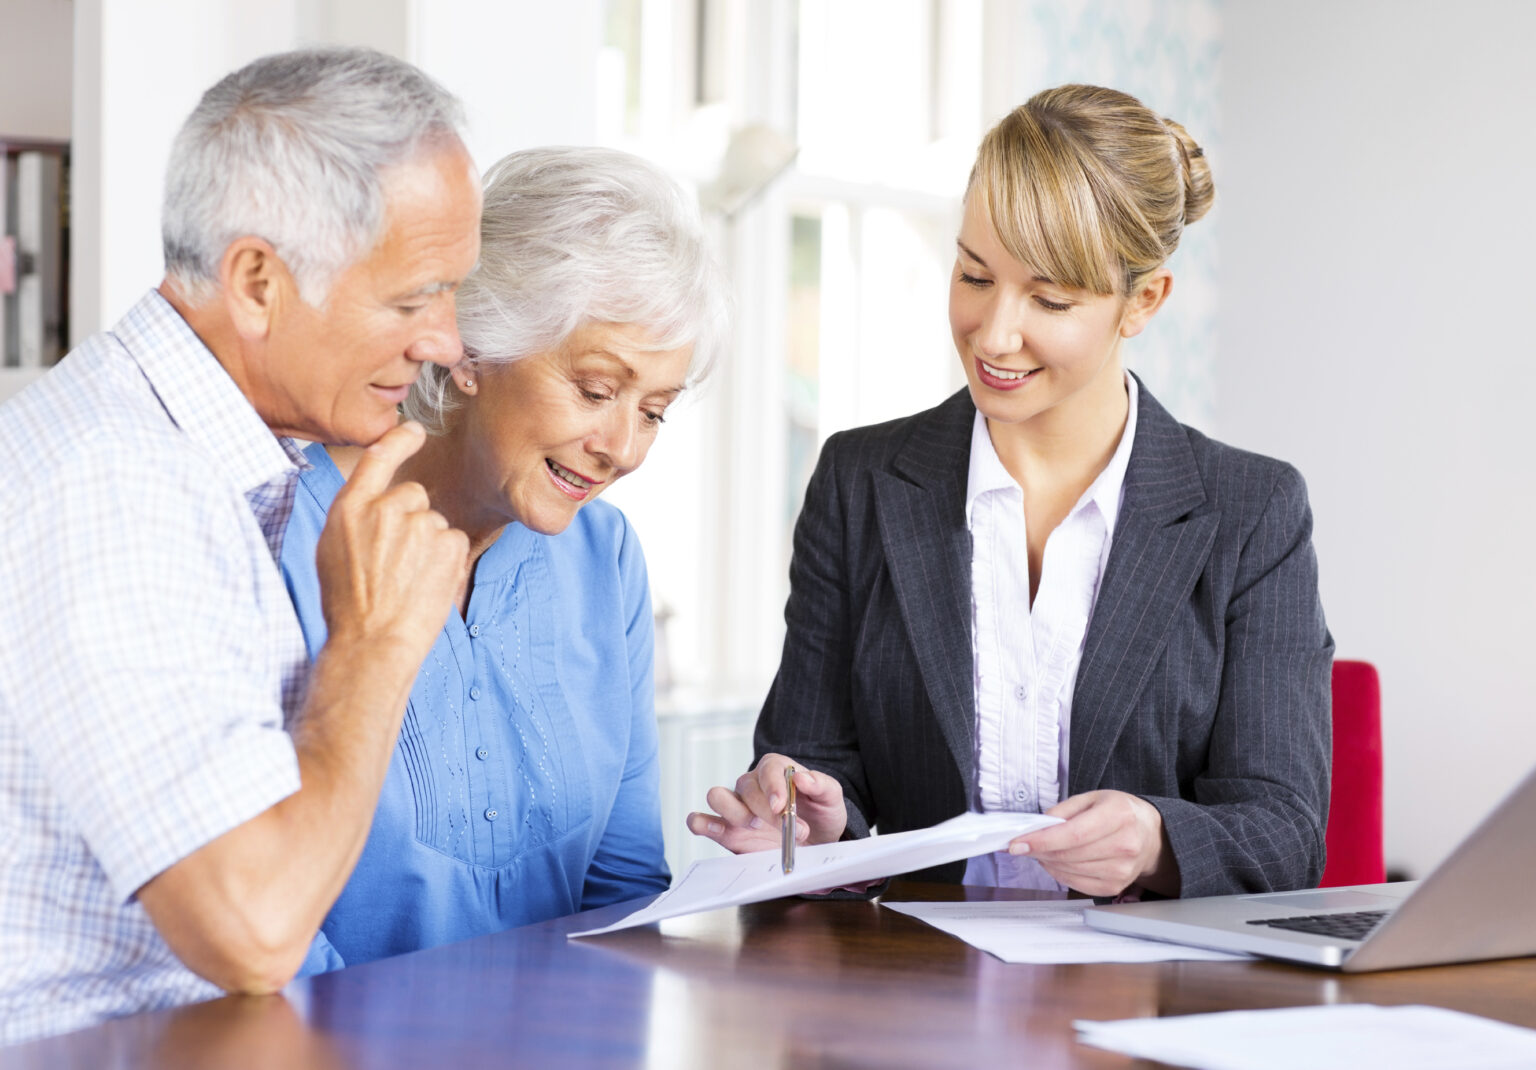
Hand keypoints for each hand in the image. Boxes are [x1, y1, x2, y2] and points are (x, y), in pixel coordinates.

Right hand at [315, 421, 468, 661]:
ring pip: (434, 522)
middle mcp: (384, 509)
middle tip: (396, 562)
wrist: (372, 642)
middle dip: (411, 520)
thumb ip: (355, 519)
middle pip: (413, 494)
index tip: (414, 429)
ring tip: (407, 580)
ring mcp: (418, 525)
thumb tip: (376, 505)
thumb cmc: (348, 604)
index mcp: (349, 509)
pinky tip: (426, 583)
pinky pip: (452, 541)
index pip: (377, 457)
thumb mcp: (332, 551)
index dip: (399, 440)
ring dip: (428, 545)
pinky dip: (445, 560)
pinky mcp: (447, 543)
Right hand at [686, 753, 847, 854]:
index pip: (767, 769)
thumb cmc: (822, 814)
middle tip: (793, 832)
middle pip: (745, 787)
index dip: (772, 786)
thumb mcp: (832, 798)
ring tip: (756, 829)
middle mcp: (752, 785)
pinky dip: (702, 823)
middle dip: (768, 812)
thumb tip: (803, 778)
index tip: (782, 806)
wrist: (817, 843)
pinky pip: (701, 821)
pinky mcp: (727, 831)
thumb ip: (822, 785)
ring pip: (717, 797)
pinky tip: (712, 828)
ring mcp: (737, 808)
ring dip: (734, 813)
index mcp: (776, 769)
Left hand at [1006, 790, 1177, 897]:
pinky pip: (1077, 884)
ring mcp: (1122, 870)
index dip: (1042, 841)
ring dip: (1047, 862)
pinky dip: (1060, 874)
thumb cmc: (1119, 812)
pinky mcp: (1116, 886)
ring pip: (1070, 871)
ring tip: (1042, 850)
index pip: (1074, 834)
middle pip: (1069, 854)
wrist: (1151, 835)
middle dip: (1038, 851)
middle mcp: (1125, 844)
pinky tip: (1056, 862)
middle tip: (1023, 844)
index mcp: (1119, 815)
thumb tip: (1035, 827)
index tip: (1017, 843)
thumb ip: (1063, 810)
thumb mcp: (1092, 798)